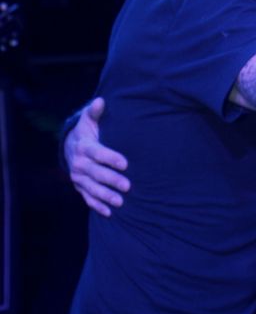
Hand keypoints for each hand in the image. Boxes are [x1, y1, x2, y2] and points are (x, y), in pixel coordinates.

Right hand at [66, 98, 129, 216]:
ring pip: (91, 188)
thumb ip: (95, 112)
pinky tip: (109, 213)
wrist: (70, 146)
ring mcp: (78, 177)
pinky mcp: (80, 187)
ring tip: (120, 202)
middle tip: (128, 186)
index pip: (97, 153)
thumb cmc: (87, 131)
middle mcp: (79, 163)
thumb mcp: (89, 120)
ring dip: (105, 196)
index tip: (125, 163)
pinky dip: (97, 206)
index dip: (110, 158)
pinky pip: (87, 198)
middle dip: (111, 180)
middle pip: (95, 173)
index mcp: (84, 146)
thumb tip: (101, 101)